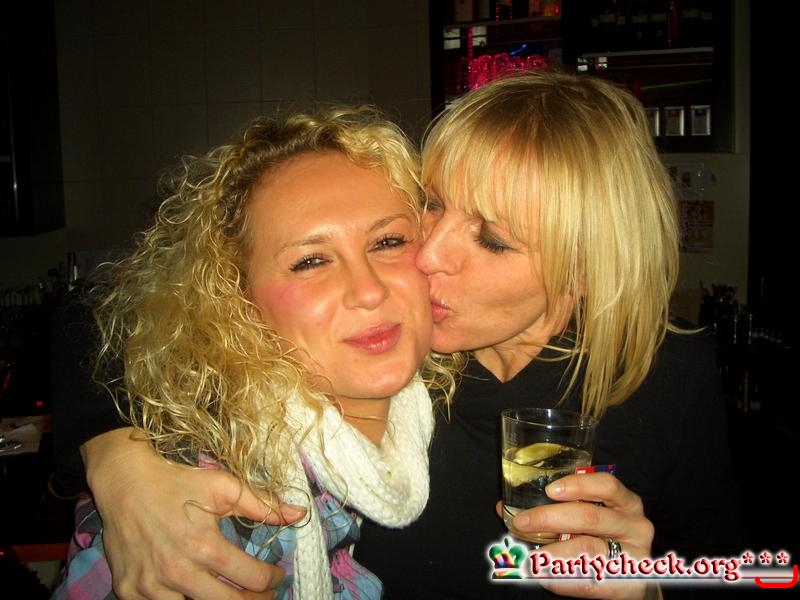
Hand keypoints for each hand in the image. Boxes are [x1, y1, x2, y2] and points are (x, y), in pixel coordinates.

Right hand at [82, 428, 305, 598]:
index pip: (251, 578)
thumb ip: (262, 504)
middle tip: (263, 595)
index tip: (277, 575)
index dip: (271, 579)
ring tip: (234, 596)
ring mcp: (151, 586)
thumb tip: (299, 513)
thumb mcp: (223, 487)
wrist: (125, 483)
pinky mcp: (129, 591)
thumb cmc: (177, 483)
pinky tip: (195, 593)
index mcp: (204, 546)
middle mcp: (178, 572)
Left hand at [498, 472, 655, 598]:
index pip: (606, 485)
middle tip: (521, 522)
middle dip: (549, 518)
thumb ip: (554, 508)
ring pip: (587, 550)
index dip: (578, 485)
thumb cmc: (602, 539)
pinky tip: (543, 576)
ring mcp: (633, 555)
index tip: (550, 490)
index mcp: (624, 502)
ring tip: (529, 555)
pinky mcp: (625, 584)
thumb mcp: (586, 518)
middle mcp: (634, 525)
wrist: (630, 580)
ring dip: (551, 551)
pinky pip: (587, 581)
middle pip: (590, 516)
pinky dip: (559, 579)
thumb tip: (502, 507)